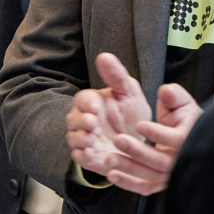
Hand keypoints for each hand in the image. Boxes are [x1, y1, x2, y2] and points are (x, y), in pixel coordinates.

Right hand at [65, 52, 150, 176]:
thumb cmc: (131, 115)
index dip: (87, 104)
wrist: (140, 142)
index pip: (81, 100)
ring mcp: (84, 140)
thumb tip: (104, 55)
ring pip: (73, 138)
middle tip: (93, 123)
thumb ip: (117, 75)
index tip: (97, 106)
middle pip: (72, 120)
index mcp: (91, 103)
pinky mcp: (88, 157)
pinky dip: (83, 156)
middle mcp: (83, 121)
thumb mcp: (129, 93)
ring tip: (91, 140)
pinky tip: (93, 155)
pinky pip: (79, 157)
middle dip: (81, 122)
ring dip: (80, 139)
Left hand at [103, 83, 201, 195]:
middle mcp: (185, 160)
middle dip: (138, 151)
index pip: (179, 140)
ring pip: (152, 175)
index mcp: (193, 138)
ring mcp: (174, 175)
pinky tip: (111, 174)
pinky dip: (129, 183)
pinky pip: (146, 187)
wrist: (188, 140)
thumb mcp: (181, 104)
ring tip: (108, 158)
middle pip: (163, 162)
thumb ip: (174, 96)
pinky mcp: (161, 183)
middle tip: (118, 139)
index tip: (139, 125)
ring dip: (129, 168)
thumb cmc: (183, 119)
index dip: (159, 133)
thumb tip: (165, 91)